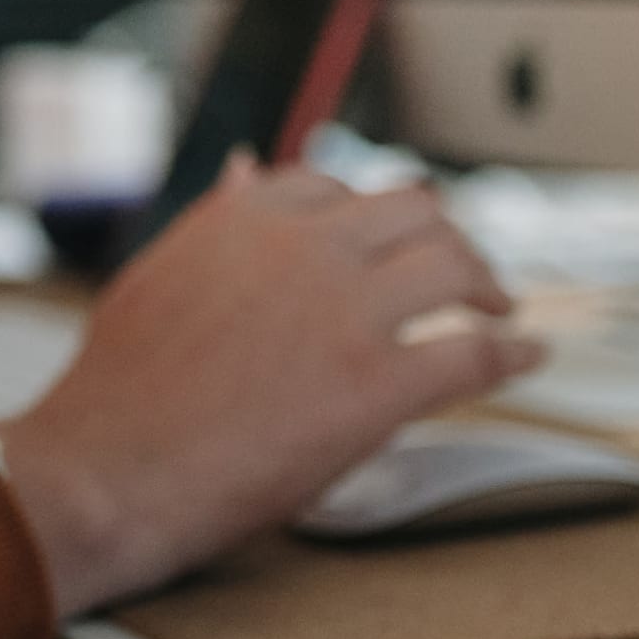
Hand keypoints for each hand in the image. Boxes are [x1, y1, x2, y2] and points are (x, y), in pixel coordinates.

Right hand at [0, 158, 544, 620]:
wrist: (110, 470)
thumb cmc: (121, 390)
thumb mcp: (157, 277)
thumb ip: (214, 222)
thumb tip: (246, 168)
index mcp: (245, 219)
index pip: (336, 186)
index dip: (374, 215)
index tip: (389, 240)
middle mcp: (302, 249)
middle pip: (413, 213)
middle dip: (447, 237)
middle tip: (463, 274)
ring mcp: (345, 313)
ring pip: (455, 267)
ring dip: (488, 284)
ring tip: (499, 308)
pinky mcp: (379, 386)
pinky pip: (474, 355)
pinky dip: (512, 354)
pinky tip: (527, 357)